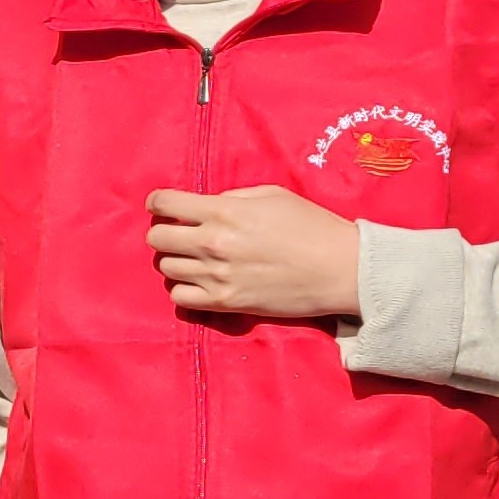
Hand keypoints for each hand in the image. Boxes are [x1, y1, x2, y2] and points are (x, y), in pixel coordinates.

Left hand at [144, 185, 361, 321]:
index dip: (158, 202)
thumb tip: (207, 207)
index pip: (165, 204)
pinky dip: (184, 289)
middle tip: (180, 233)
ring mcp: (217, 276)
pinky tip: (200, 282)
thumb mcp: (272, 196)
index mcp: (224, 211)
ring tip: (195, 259)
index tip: (161, 205)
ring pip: (166, 268)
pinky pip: (180, 298)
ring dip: (176, 260)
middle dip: (164, 232)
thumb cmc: (312, 226)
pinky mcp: (225, 303)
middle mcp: (213, 243)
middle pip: (158, 239)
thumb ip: (233, 198)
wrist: (340, 269)